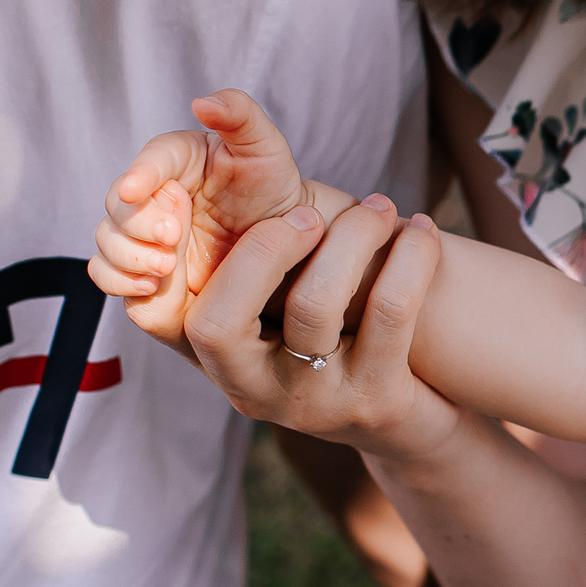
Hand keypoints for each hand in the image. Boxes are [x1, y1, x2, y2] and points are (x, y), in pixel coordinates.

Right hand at [89, 88, 346, 353]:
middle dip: (139, 223)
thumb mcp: (265, 148)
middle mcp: (151, 195)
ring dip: (129, 256)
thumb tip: (205, 101)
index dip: (140, 173)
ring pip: (107, 242)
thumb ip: (241, 116)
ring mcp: (143, 233)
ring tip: (167, 266)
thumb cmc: (271, 187)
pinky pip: (110, 277)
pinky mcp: (142, 270)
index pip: (149, 160)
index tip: (137, 189)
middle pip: (118, 205)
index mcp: (175, 159)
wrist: (282, 241)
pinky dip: (121, 283)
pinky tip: (152, 287)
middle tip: (174, 236)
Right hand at [179, 193, 464, 465]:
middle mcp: (253, 392)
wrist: (412, 429)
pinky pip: (388, 312)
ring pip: (313, 304)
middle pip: (219, 321)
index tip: (219, 203)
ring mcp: (313, 404)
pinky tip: (423, 230)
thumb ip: (251, 270)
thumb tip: (217, 157)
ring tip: (382, 207)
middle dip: (263, 247)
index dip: (169, 257)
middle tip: (314, 210)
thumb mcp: (286, 321)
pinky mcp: (377, 402)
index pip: (162, 317)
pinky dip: (409, 257)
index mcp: (220, 363)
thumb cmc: (343, 347)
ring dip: (353, 237)